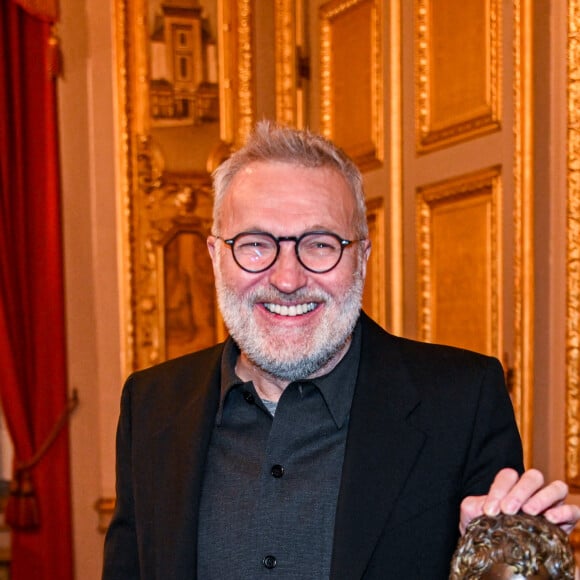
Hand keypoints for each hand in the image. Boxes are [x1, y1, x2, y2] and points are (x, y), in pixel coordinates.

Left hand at [459, 467, 579, 534]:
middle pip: (533, 477)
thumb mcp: (473, 518)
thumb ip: (473, 507)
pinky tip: (550, 520)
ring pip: (557, 487)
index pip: (508, 476)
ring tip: (529, 512)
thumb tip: (482, 507)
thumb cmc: (486, 531)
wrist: (499, 556)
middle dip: (520, 491)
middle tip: (509, 510)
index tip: (490, 511)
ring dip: (543, 498)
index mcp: (510, 486)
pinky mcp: (565, 522)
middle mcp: (532, 492)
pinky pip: (572, 510)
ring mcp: (551, 504)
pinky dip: (563, 512)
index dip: (499, 489)